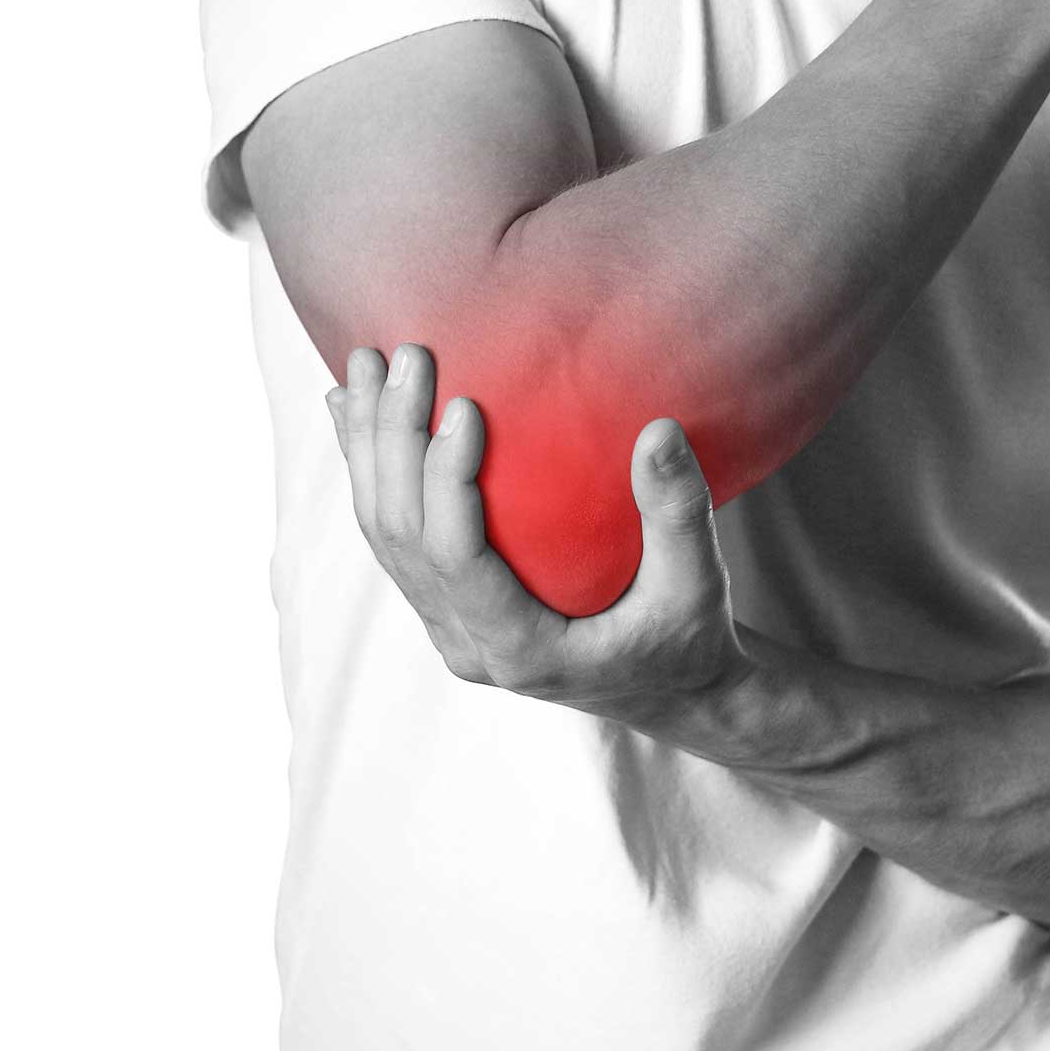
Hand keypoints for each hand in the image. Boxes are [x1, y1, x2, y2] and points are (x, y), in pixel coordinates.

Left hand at [325, 343, 745, 709]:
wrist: (669, 692)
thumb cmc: (688, 640)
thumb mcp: (697, 586)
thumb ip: (678, 515)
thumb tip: (659, 431)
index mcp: (522, 650)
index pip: (457, 561)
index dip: (446, 483)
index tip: (463, 406)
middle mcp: (469, 645)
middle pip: (403, 539)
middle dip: (393, 442)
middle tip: (410, 358)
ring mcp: (449, 628)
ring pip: (383, 536)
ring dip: (368, 447)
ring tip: (365, 366)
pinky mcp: (446, 606)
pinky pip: (393, 536)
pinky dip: (372, 470)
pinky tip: (352, 412)